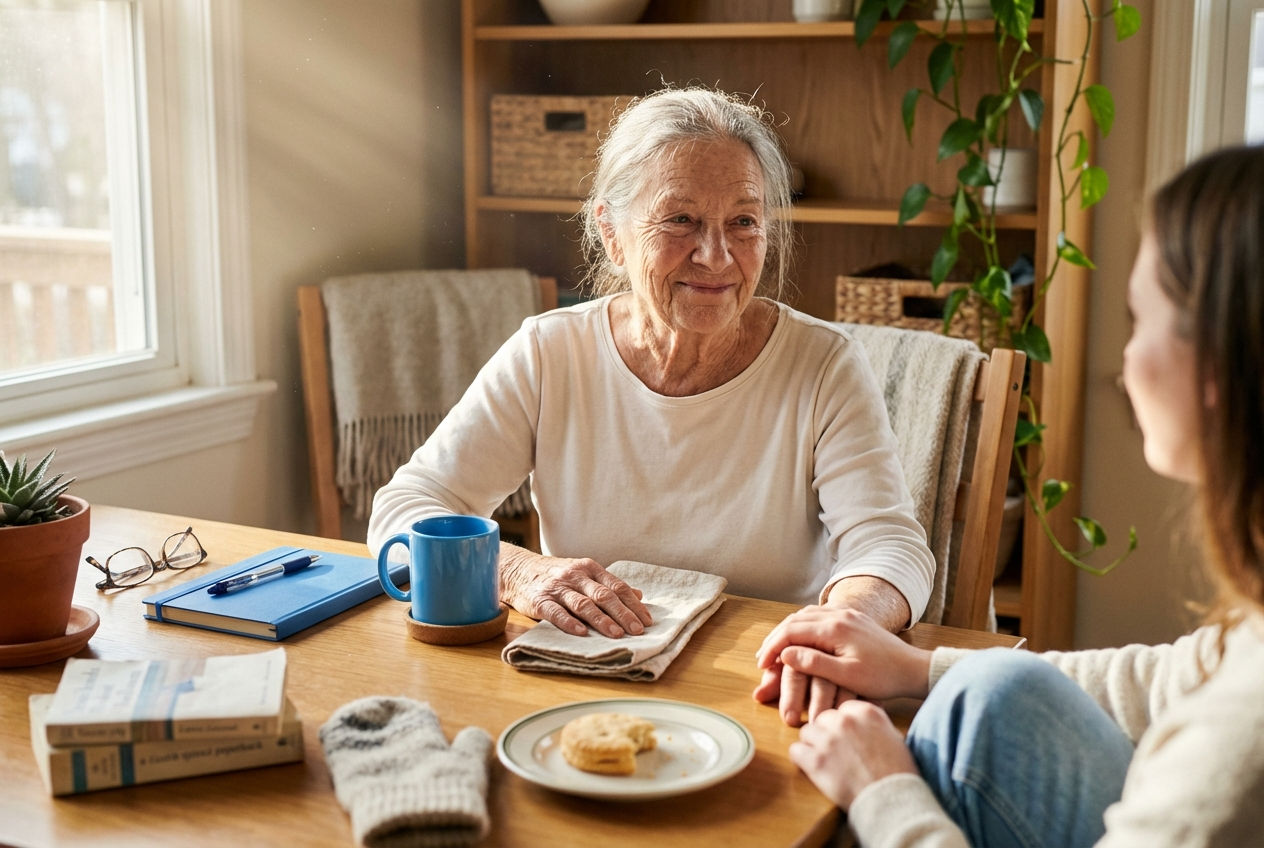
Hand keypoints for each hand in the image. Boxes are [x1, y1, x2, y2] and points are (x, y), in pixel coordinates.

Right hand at [500, 546, 652, 637]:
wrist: (518, 570)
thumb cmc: (556, 576)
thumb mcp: (584, 574)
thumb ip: (609, 585)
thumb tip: (638, 595)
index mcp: (590, 568)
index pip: (617, 586)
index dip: (633, 604)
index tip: (647, 621)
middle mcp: (576, 576)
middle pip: (604, 595)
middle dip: (623, 614)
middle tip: (637, 631)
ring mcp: (558, 588)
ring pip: (583, 604)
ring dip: (601, 620)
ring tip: (616, 634)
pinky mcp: (540, 600)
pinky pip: (556, 612)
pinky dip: (569, 623)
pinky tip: (581, 633)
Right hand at [753, 607, 930, 723]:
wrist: (913, 668)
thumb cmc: (882, 677)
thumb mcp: (847, 675)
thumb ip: (814, 662)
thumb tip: (785, 653)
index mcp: (834, 628)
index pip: (791, 631)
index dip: (773, 647)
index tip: (762, 665)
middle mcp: (838, 614)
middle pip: (795, 620)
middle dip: (775, 638)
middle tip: (763, 658)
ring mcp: (846, 614)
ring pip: (805, 615)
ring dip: (787, 630)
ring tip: (776, 649)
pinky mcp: (852, 619)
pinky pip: (819, 615)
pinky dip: (802, 625)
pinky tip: (799, 637)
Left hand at [790, 701, 917, 809]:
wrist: (893, 801)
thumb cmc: (898, 773)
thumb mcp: (892, 737)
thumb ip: (871, 724)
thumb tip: (860, 723)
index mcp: (866, 712)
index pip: (841, 709)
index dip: (842, 725)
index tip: (845, 738)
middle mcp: (845, 721)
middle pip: (822, 718)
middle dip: (826, 734)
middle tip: (834, 753)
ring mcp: (829, 740)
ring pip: (806, 733)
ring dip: (812, 746)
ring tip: (824, 762)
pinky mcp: (816, 760)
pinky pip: (795, 751)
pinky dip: (801, 760)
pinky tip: (812, 769)